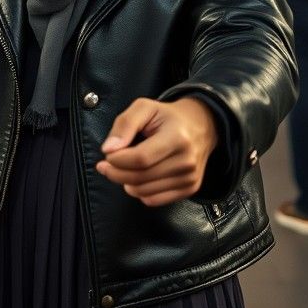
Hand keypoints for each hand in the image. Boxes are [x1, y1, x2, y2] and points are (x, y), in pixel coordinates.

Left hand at [95, 97, 218, 206]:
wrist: (201, 125)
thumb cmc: (168, 116)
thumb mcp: (144, 108)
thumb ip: (124, 125)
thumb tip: (109, 149)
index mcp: (177, 137)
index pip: (141, 159)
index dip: (118, 160)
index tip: (107, 155)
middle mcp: (187, 161)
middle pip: (140, 178)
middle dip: (116, 173)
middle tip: (106, 164)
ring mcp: (190, 178)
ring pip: (144, 192)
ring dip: (125, 183)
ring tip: (123, 168)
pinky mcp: (189, 189)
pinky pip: (154, 200)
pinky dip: (139, 191)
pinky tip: (138, 177)